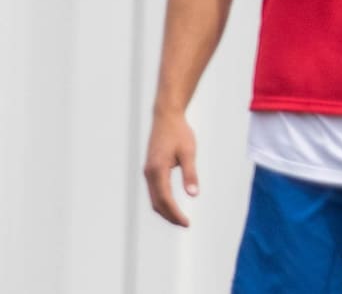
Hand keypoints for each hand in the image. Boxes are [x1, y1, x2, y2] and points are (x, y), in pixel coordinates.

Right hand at [143, 110, 198, 226]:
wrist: (166, 117)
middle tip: (185, 224)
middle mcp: (149, 173)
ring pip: (154, 198)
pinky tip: (172, 204)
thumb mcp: (188, 152)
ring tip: (180, 218)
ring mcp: (148, 172)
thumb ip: (190, 174)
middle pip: (157, 203)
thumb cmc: (179, 133)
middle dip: (170, 216)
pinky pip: (154, 191)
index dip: (175, 214)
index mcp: (157, 170)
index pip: (165, 199)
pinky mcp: (150, 169)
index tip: (187, 223)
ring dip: (165, 211)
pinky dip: (162, 201)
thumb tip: (193, 194)